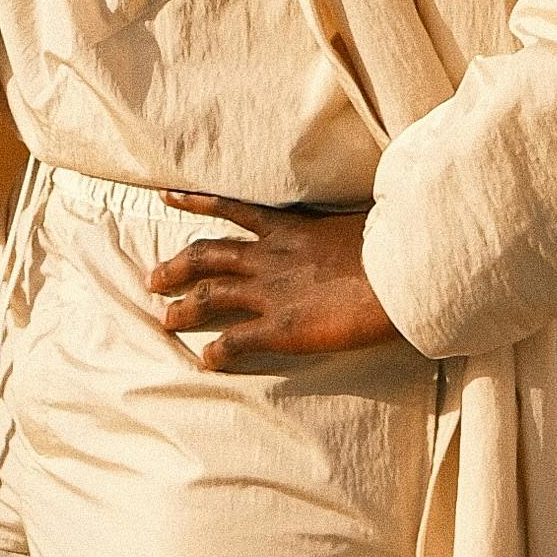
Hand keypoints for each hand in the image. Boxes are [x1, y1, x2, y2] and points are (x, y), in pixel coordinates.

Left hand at [140, 196, 396, 369]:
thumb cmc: (392, 245)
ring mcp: (271, 292)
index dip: (195, 203)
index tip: (166, 196)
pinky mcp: (281, 327)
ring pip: (209, 296)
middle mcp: (270, 257)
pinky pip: (235, 341)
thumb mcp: (358, 222)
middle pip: (207, 256)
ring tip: (165, 319)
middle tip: (153, 277)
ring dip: (183, 308)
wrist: (403, 271)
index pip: (231, 209)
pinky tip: (205, 361)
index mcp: (289, 228)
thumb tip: (352, 226)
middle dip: (175, 266)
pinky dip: (216, 352)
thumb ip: (339, 227)